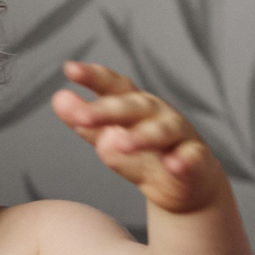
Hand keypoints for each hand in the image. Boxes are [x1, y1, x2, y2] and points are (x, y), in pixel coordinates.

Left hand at [52, 61, 228, 213]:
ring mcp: (179, 134)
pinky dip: (183, 161)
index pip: (114, 86)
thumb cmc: (144, 155)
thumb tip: (58, 98)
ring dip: (142, 136)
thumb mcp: (111, 137)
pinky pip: (191, 158)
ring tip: (122, 144)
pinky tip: (174, 165)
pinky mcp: (195, 160)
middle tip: (83, 117)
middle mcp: (157, 113)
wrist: (187, 186)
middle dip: (108, 111)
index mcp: (134, 104)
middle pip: (133, 107)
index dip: (94, 76)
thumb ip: (86, 120)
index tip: (70, 68)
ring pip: (162, 131)